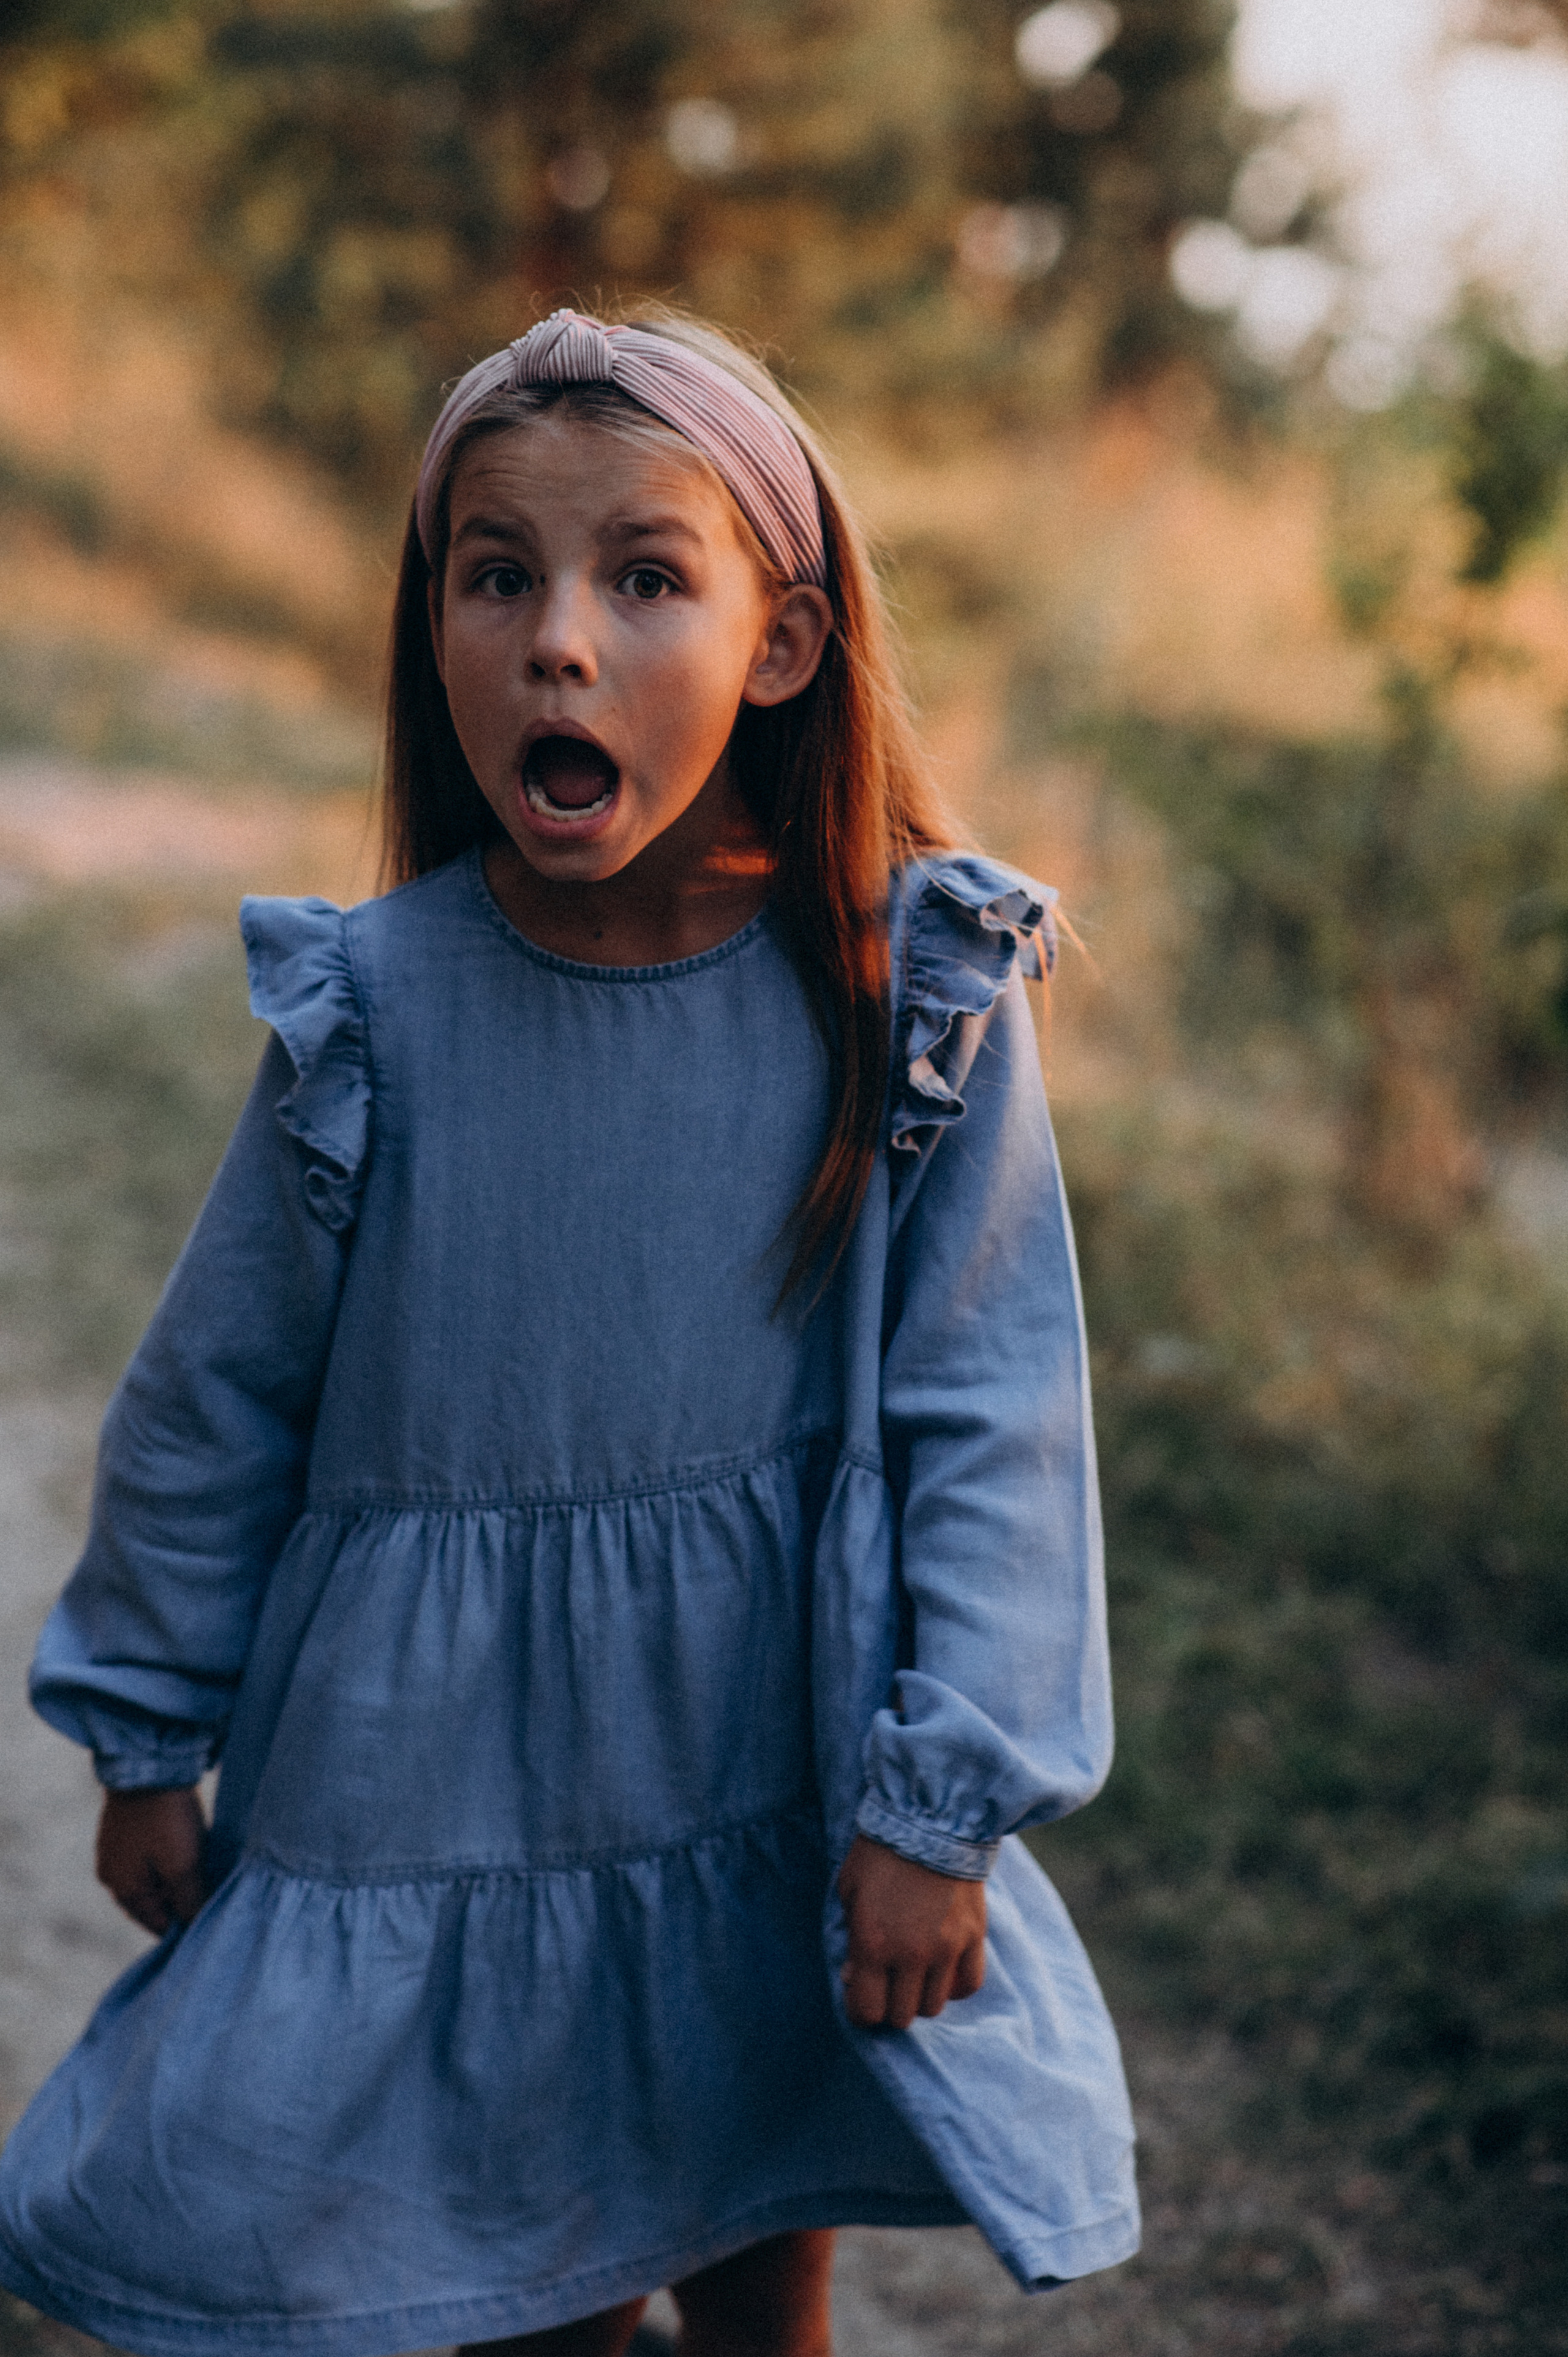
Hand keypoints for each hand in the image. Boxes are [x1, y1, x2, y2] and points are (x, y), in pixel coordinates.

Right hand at [96, 1786, 206, 1935]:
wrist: (149, 1766)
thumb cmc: (167, 1819)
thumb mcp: (183, 1866)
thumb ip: (188, 1901)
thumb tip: (194, 1928)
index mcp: (123, 1890)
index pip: (157, 1925)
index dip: (184, 1925)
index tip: (210, 1919)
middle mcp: (112, 1875)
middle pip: (152, 1904)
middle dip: (178, 1903)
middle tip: (209, 1894)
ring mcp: (114, 1851)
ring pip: (150, 1879)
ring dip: (172, 1881)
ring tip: (201, 1872)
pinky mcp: (122, 1830)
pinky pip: (146, 1858)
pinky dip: (165, 1861)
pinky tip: (186, 1850)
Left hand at [836, 1832, 986, 2030]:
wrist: (932, 1818)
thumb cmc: (881, 1851)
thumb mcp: (849, 1890)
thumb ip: (850, 1937)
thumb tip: (853, 1974)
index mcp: (874, 1943)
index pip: (867, 2012)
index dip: (859, 2010)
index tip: (858, 1994)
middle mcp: (911, 1955)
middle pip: (902, 2015)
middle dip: (888, 2004)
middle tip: (884, 1982)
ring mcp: (947, 1949)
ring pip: (935, 2006)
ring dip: (919, 1996)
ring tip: (913, 1973)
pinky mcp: (974, 1937)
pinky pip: (969, 1985)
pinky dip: (954, 1985)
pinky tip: (942, 1970)